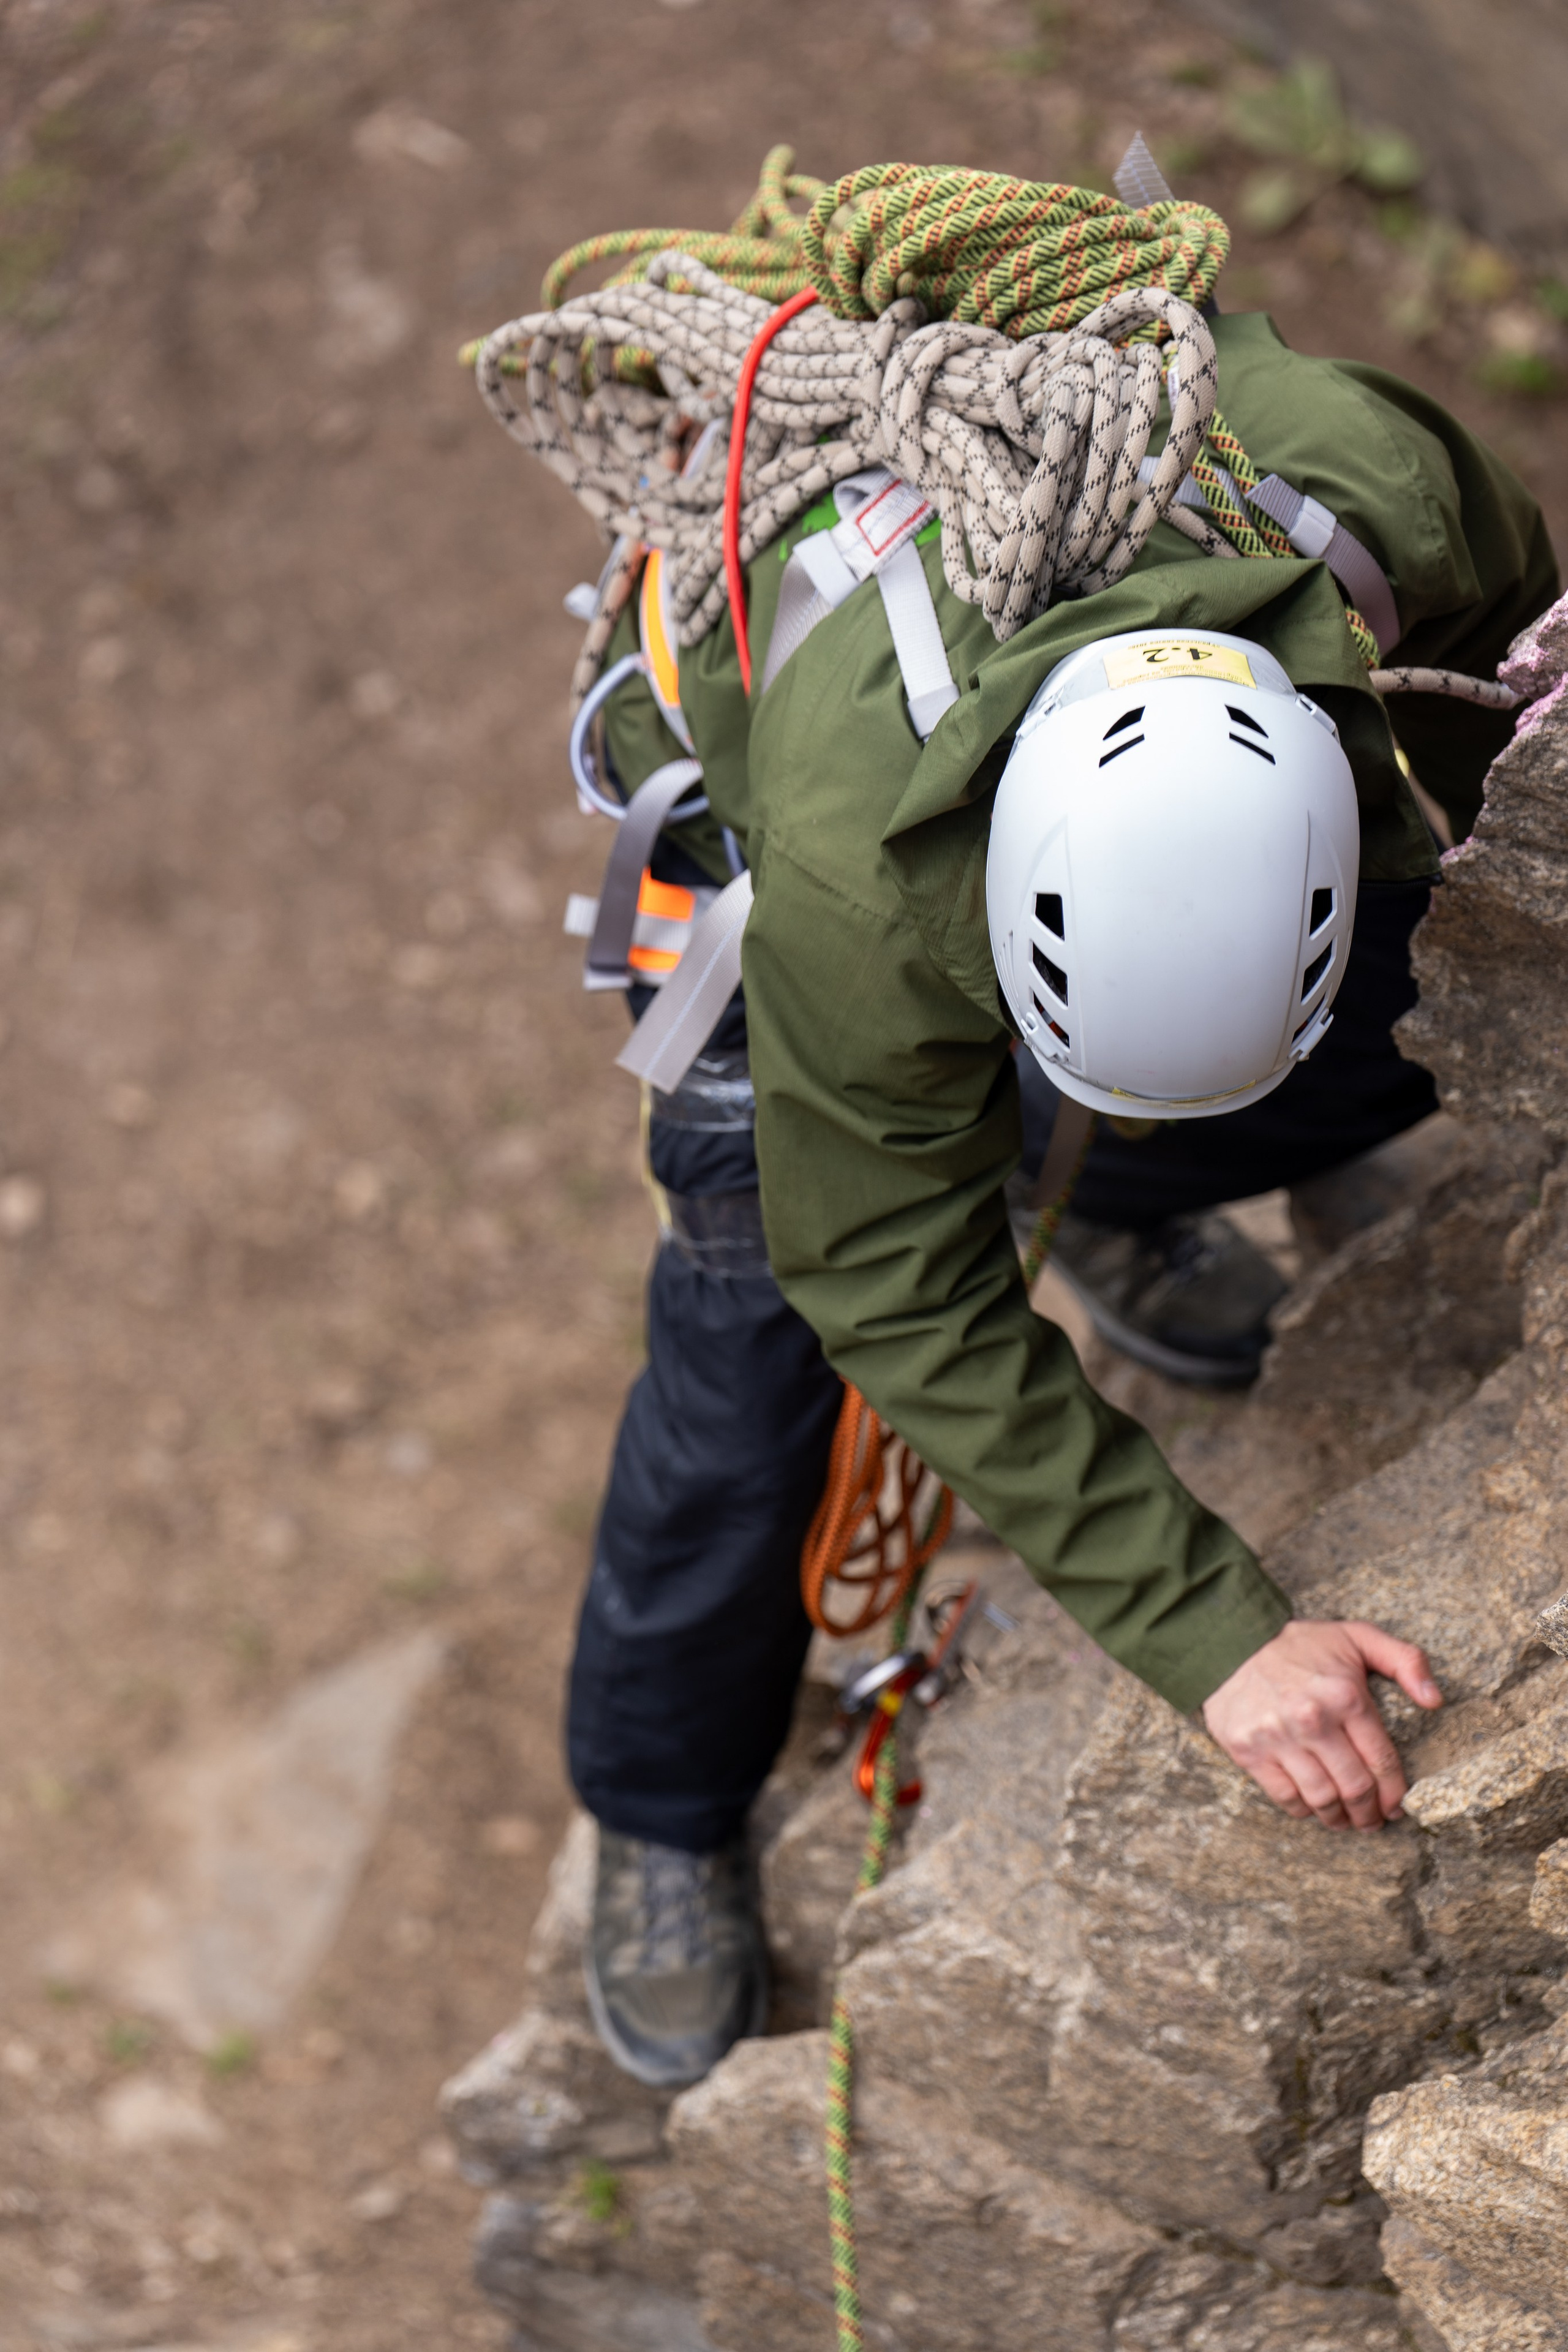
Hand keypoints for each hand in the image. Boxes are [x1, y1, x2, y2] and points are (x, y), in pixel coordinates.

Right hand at [1201, 1619, 1441, 1829]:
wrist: (1230, 1642)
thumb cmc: (1300, 1644)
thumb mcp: (1357, 1636)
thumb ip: (1405, 1660)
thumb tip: (1436, 1700)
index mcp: (1346, 1696)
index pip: (1382, 1761)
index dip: (1395, 1793)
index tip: (1397, 1806)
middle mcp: (1313, 1720)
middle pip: (1355, 1788)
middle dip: (1370, 1813)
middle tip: (1373, 1821)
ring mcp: (1279, 1737)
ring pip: (1322, 1798)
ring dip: (1339, 1818)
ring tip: (1345, 1820)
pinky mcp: (1250, 1751)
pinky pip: (1286, 1797)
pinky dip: (1304, 1809)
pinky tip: (1313, 1805)